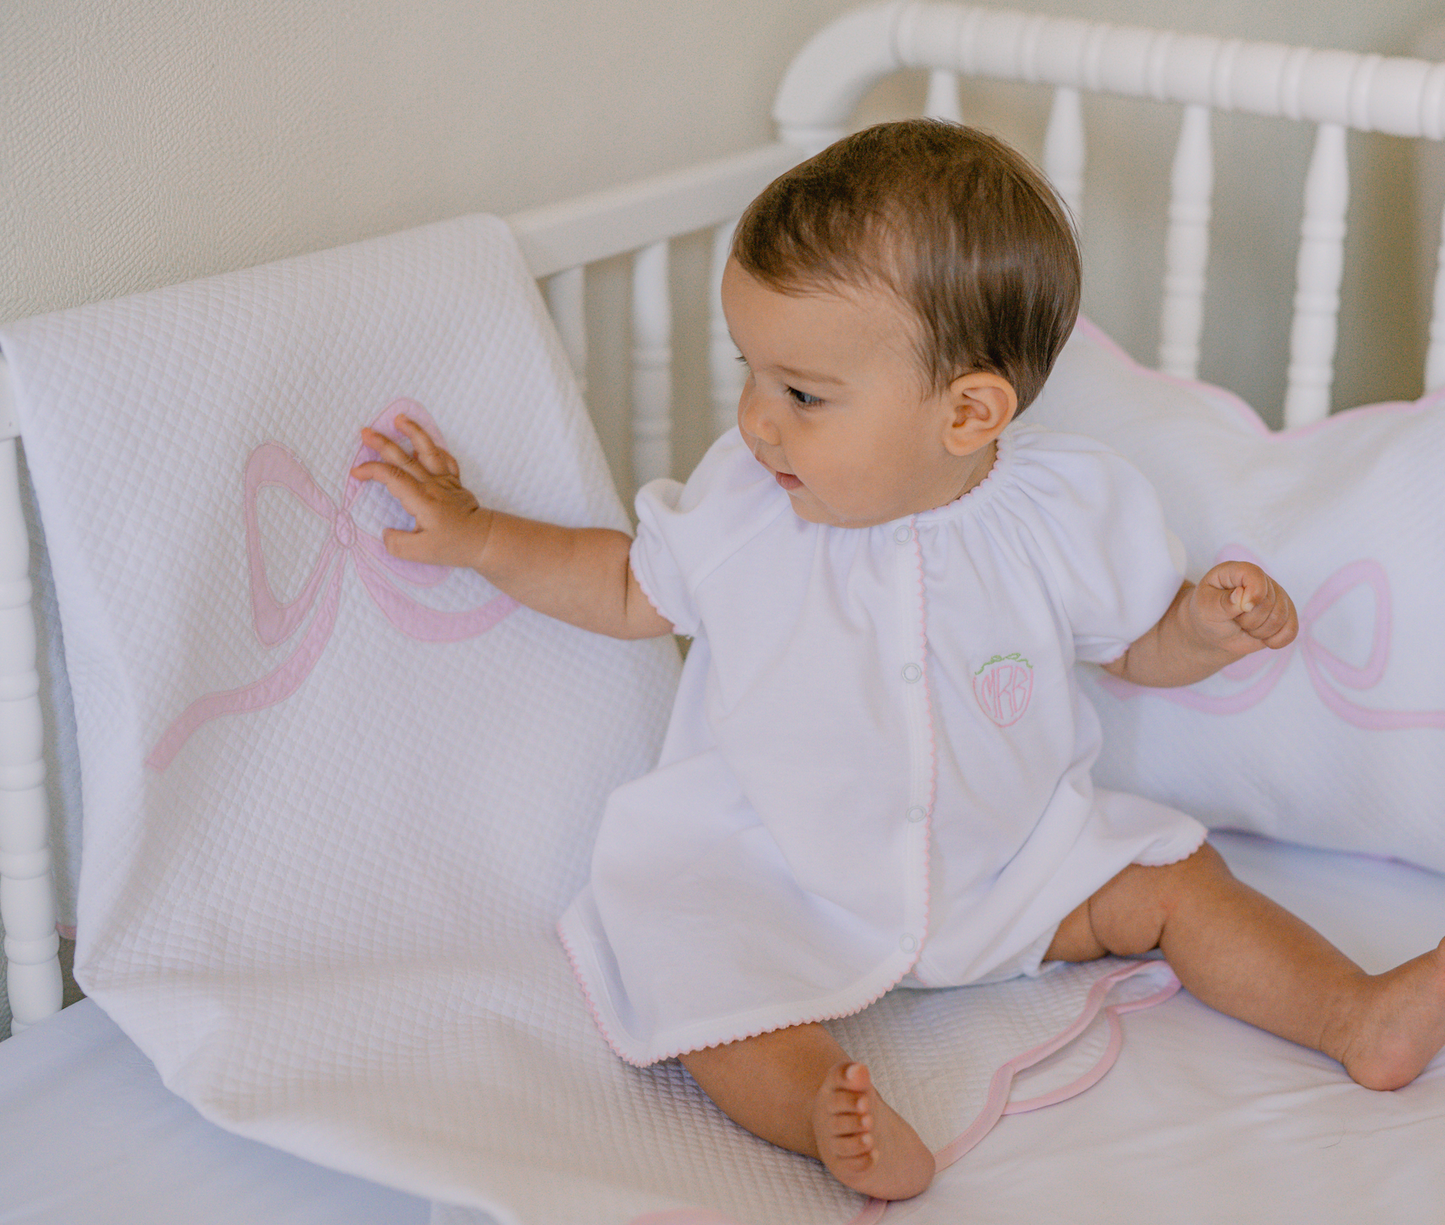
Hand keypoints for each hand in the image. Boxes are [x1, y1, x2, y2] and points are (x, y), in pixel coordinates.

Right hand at [349, 414, 494, 569]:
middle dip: (383, 443)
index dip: (372, 470)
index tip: (356, 472)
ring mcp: (445, 481)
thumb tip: (385, 533)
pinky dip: (435, 449)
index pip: (392, 477)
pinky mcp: (455, 483)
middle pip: (404, 458)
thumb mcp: (420, 554)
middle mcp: (432, 485)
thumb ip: (397, 544)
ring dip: (413, 432)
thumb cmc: (455, 546)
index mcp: (422, 499)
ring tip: (400, 419)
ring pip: (428, 450)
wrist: (486, 540)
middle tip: (365, 431)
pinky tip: (427, 444)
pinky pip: (445, 460)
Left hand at [1188, 561, 1298, 657]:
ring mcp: (1276, 597)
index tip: (1242, 609)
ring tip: (1244, 627)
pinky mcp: (1285, 615)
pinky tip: (1261, 638)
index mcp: (1237, 572)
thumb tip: (1241, 595)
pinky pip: (1291, 631)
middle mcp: (1261, 580)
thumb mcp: (1205, 608)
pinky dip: (1275, 640)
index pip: (1255, 575)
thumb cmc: (1206, 615)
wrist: (1213, 633)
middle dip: (1249, 620)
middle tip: (1234, 620)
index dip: (1254, 593)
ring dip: (1259, 631)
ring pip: (1280, 618)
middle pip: (1269, 602)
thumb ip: (1221, 602)